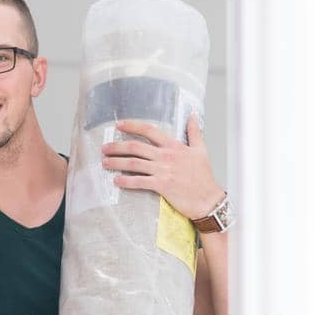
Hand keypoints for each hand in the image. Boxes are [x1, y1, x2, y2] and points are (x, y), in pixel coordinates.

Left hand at [101, 115, 223, 219]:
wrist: (208, 199)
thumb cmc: (204, 177)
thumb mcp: (201, 150)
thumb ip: (194, 132)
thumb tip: (192, 116)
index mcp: (174, 146)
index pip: (149, 130)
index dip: (132, 125)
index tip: (119, 124)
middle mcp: (166, 156)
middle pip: (136, 147)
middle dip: (117, 146)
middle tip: (105, 148)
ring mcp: (163, 171)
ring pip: (134, 164)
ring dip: (117, 162)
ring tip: (105, 162)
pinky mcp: (161, 186)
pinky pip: (139, 182)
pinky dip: (126, 181)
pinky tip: (117, 181)